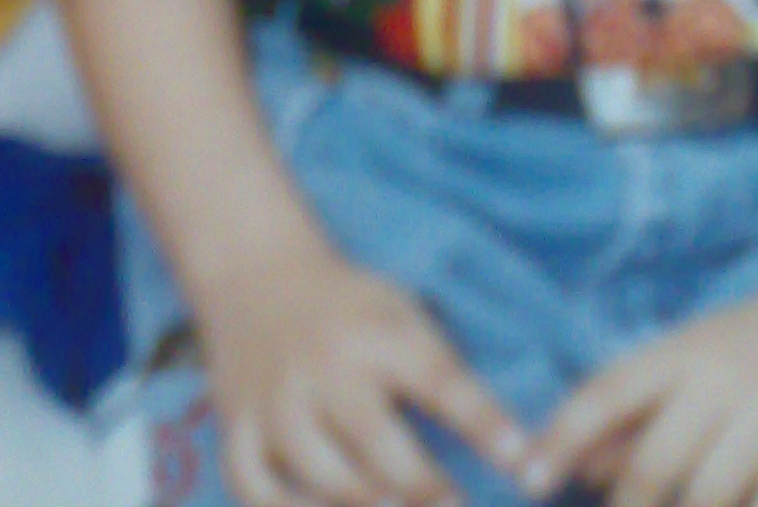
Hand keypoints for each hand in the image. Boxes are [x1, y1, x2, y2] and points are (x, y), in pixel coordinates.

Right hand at [199, 229, 533, 506]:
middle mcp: (325, 369)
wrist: (255, 273)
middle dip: (426, 490)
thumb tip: (501, 438)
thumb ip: (438, 367)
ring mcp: (276, 403)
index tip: (521, 457)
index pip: (439, 381)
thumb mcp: (401, 311)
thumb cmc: (348, 304)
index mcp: (376, 334)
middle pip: (380, 446)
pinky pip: (258, 491)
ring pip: (325, 478)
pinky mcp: (236, 428)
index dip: (482, 423)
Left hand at [531, 276, 757, 506]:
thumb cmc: (756, 345)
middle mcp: (720, 381)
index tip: (531, 480)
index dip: (563, 438)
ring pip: (708, 499)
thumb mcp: (693, 356)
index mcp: (680, 352)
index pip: (607, 394)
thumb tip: (583, 470)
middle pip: (653, 464)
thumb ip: (640, 410)